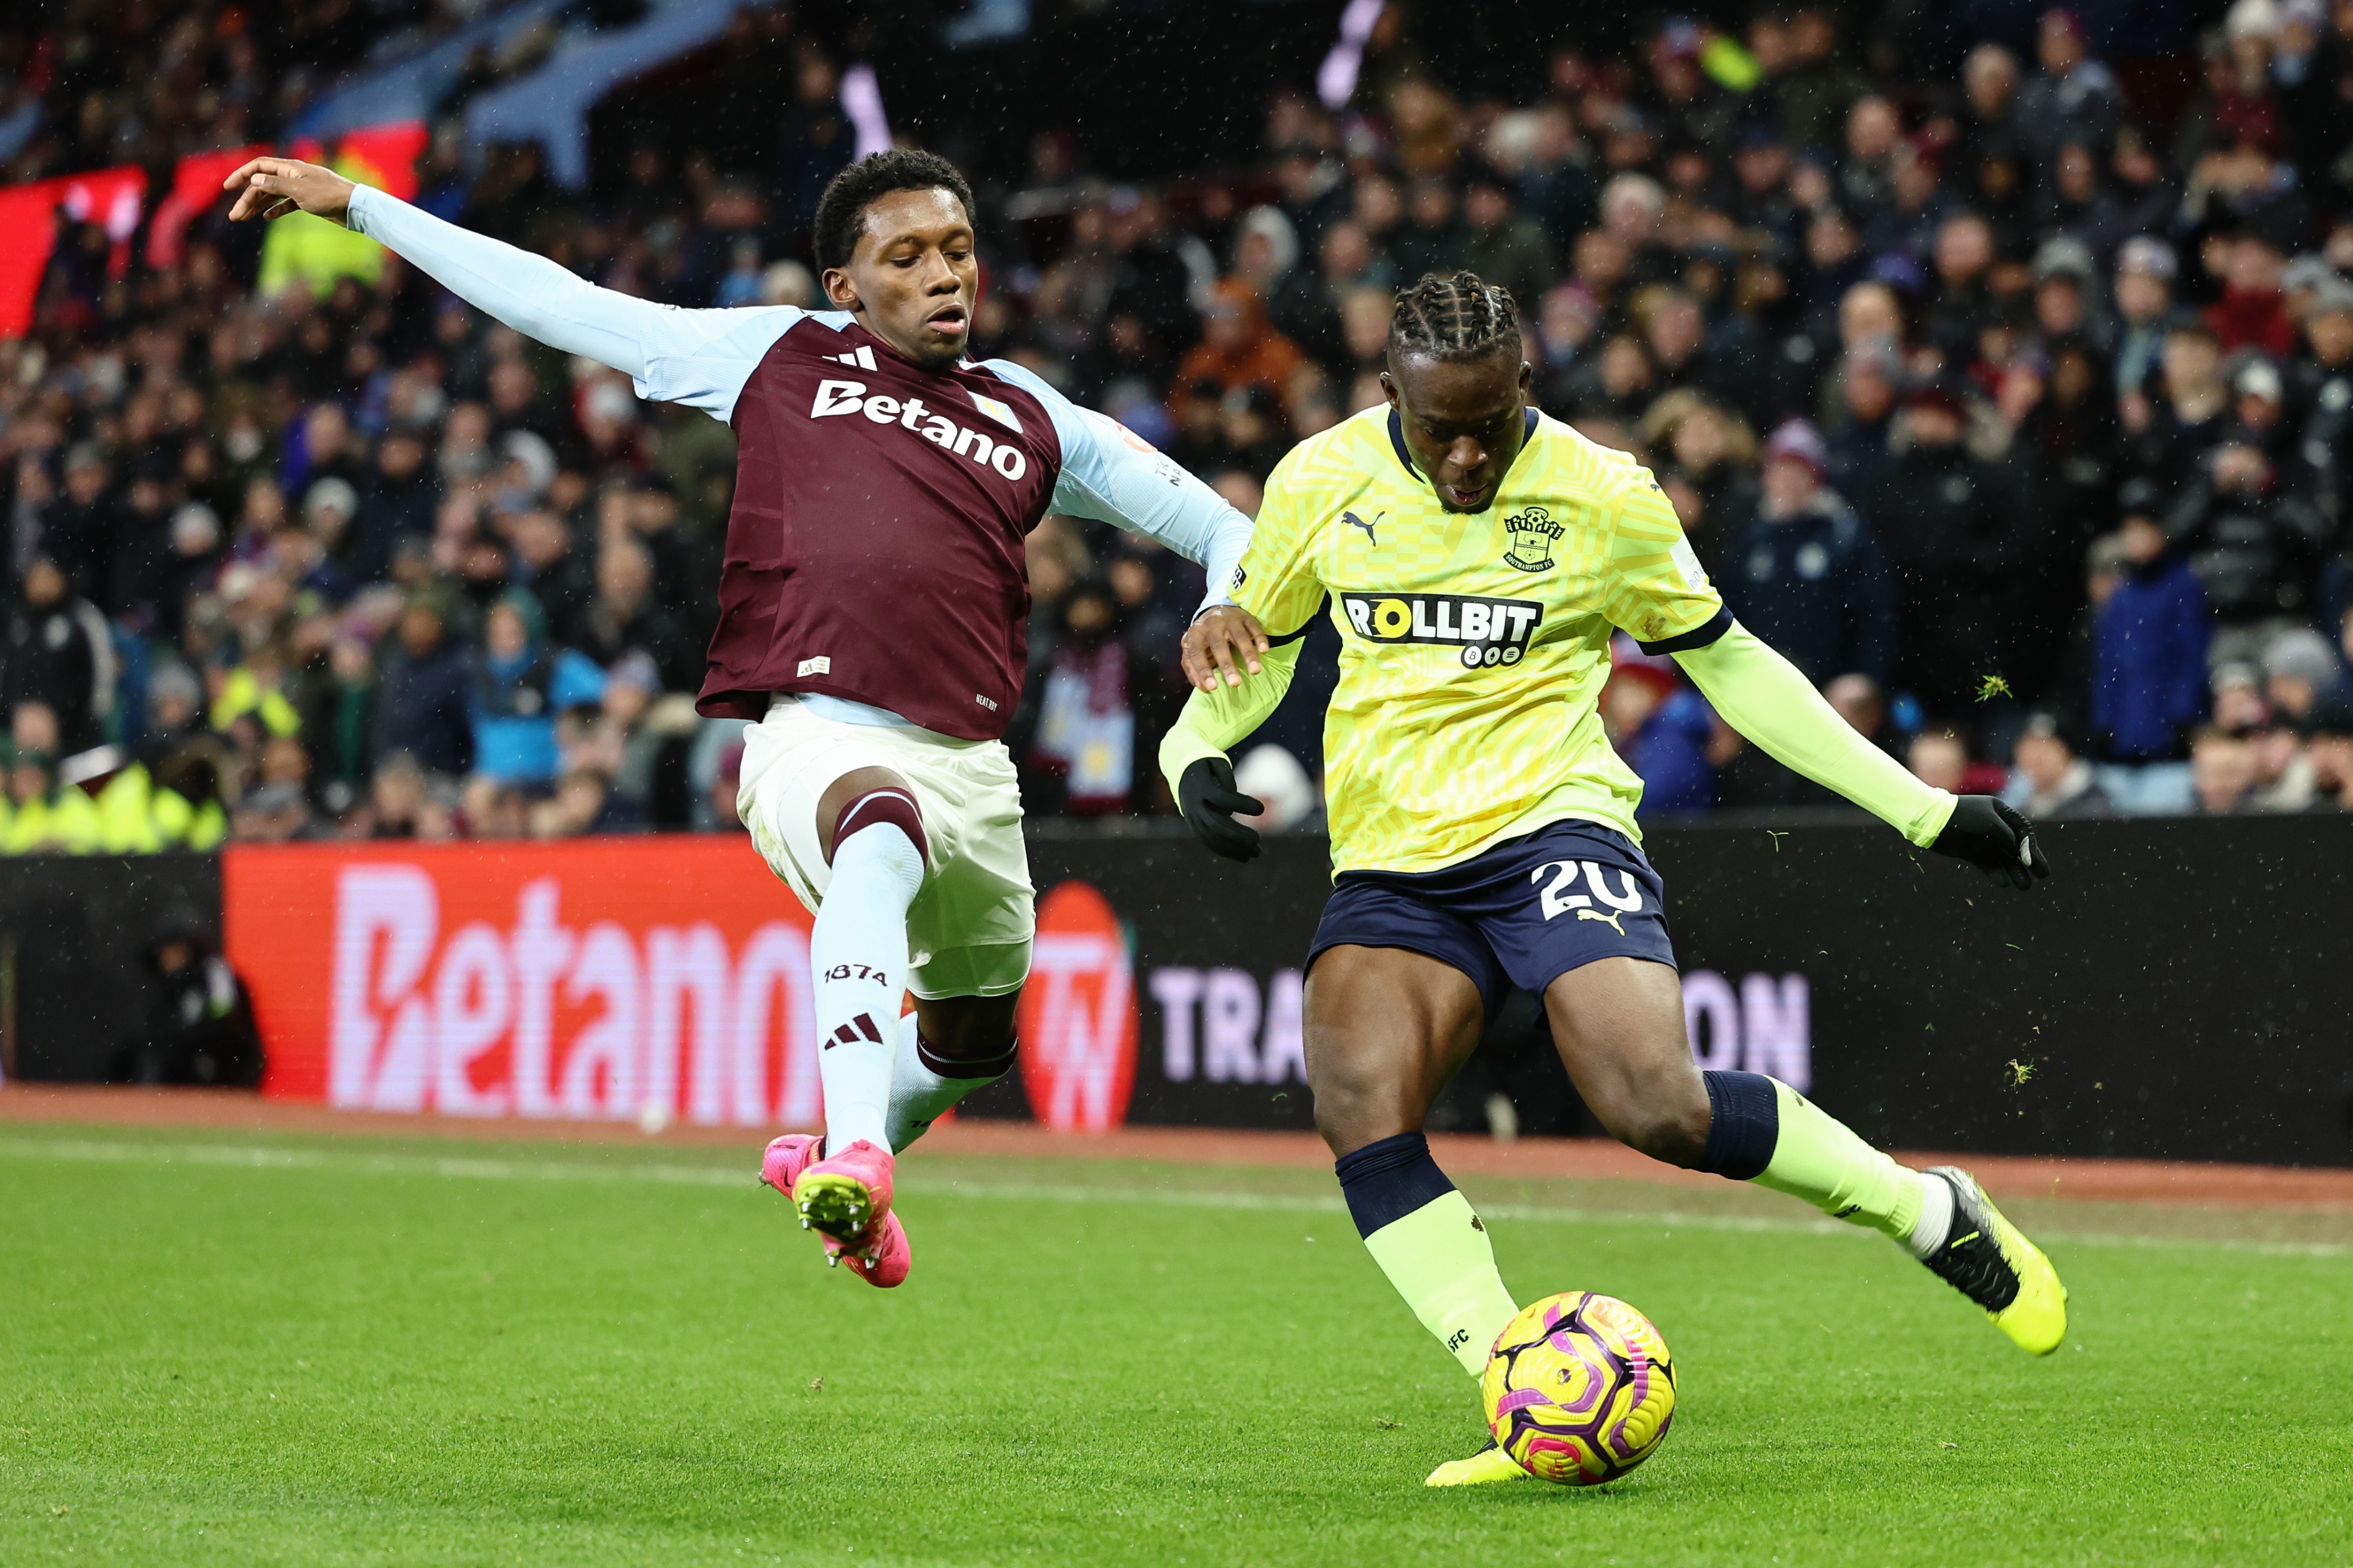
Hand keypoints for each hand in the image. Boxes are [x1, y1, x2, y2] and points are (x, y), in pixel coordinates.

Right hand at [222, 157, 356, 225]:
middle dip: (247, 199)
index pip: (259, 167)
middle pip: (263, 185)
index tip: (227, 187)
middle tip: (234, 216)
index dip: (242, 175)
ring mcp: (300, 188)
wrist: (355, 207)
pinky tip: (266, 217)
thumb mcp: (299, 190)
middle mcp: (293, 176)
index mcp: (290, 168)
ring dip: (257, 206)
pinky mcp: (308, 201)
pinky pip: (286, 204)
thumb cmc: (329, 196)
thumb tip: (254, 180)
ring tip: (243, 218)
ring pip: (273, 196)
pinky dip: (276, 210)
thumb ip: (275, 185)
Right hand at [1177, 756, 1263, 861]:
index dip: (1240, 804)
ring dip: (1235, 849)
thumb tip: (1235, 794)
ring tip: (1256, 853)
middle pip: (1216, 824)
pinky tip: (1244, 857)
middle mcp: (1195, 806)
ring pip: (1212, 839)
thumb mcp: (1215, 763)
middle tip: (1257, 840)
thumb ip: (1226, 777)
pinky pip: (1209, 843)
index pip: (1221, 798)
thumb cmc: (1206, 768)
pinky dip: (1227, 852)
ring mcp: (1193, 820)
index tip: (1261, 809)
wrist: (1182, 776)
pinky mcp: (1196, 828)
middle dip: (1237, 835)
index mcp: (1201, 787)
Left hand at [1181, 605, 1269, 692]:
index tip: (1212, 687)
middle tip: (1235, 683)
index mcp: (1195, 634)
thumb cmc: (1205, 637)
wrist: (1216, 609)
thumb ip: (1193, 669)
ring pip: (1239, 636)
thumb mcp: (1193, 650)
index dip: (1203, 670)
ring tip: (1255, 671)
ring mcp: (1230, 619)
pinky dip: (1260, 639)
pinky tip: (1264, 651)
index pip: (1196, 653)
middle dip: (1227, 665)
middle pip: (1219, 645)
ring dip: (1248, 654)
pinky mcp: (1245, 617)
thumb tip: (1204, 688)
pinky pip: (1254, 627)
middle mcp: (1211, 624)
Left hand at [1929, 796, 2048, 889]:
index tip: (2035, 862)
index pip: (2023, 831)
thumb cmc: (1964, 819)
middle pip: (2016, 846)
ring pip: (2003, 858)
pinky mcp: (1970, 851)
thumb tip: (2021, 855)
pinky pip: (1987, 863)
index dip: (2031, 847)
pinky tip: (2004, 883)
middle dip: (2028, 861)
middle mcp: (1994, 825)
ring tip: (2025, 886)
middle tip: (2043, 876)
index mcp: (2001, 812)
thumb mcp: (1992, 826)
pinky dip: (1995, 873)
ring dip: (2014, 871)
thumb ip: (2009, 840)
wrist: (1931, 822)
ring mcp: (1982, 839)